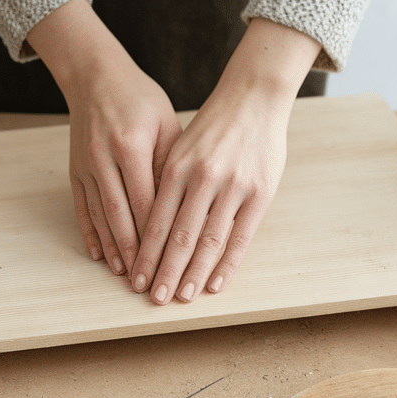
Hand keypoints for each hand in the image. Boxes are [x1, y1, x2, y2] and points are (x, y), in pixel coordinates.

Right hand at [27, 0, 180, 275]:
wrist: (96, 77)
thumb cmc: (141, 99)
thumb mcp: (166, 123)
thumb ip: (174, 164)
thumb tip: (186, 208)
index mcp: (132, 146)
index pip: (148, 201)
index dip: (159, 235)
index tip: (171, 260)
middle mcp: (105, 158)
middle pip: (121, 216)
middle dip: (135, 252)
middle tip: (147, 281)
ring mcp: (86, 165)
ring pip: (100, 216)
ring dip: (113, 248)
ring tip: (125, 275)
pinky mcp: (75, 169)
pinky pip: (82, 208)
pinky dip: (90, 233)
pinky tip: (99, 255)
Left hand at [131, 19, 321, 303]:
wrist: (253, 98)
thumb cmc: (213, 127)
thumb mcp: (181, 149)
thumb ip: (168, 184)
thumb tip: (151, 226)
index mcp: (177, 167)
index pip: (157, 221)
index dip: (146, 254)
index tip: (137, 279)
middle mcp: (202, 179)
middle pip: (180, 236)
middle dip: (164, 271)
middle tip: (153, 299)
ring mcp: (233, 187)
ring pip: (209, 241)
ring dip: (193, 274)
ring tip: (181, 297)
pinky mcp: (259, 194)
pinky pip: (240, 237)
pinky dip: (227, 264)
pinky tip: (215, 284)